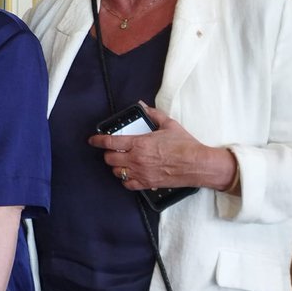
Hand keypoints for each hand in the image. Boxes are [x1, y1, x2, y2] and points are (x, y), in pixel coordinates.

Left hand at [88, 102, 233, 190]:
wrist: (198, 164)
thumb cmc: (185, 145)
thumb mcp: (169, 124)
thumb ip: (153, 114)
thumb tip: (143, 105)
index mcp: (139, 143)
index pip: (111, 142)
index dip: (98, 140)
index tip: (93, 140)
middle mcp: (137, 159)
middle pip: (110, 159)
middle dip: (108, 154)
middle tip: (113, 151)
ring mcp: (141, 173)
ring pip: (117, 172)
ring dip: (116, 166)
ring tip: (121, 162)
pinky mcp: (148, 184)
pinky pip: (128, 184)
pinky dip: (125, 180)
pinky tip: (129, 174)